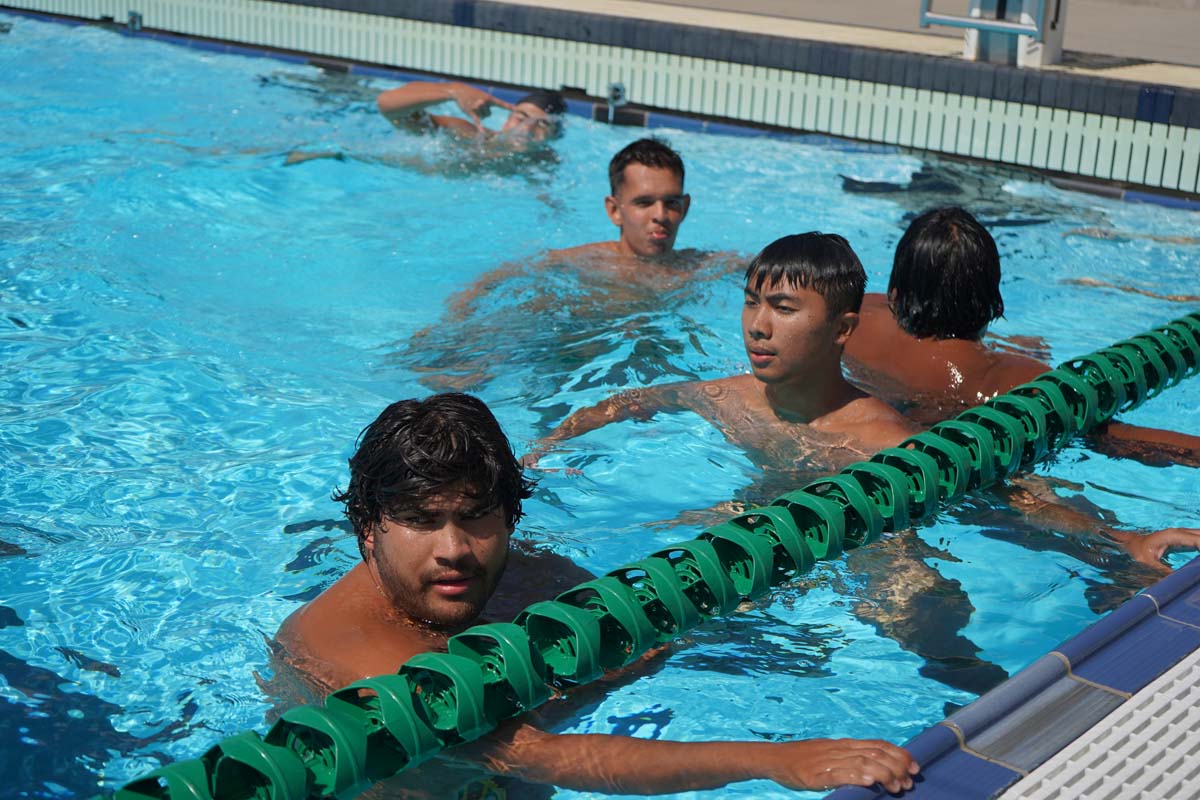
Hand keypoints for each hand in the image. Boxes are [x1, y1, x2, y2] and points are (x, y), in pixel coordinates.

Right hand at [447, 83, 514, 131]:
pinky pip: (477, 121)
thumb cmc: (471, 94)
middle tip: (476, 104)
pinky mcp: (471, 112)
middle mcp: (485, 102)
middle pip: (488, 114)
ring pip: (483, 116)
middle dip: (483, 112)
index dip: (509, 107)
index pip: (501, 103)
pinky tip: (483, 134)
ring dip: (478, 114)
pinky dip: (480, 128)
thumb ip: (488, 105)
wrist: (459, 90)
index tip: (517, 109)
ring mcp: (478, 107)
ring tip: (471, 106)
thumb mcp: (482, 96)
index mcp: (489, 98)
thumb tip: (488, 114)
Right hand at [767, 738, 917, 792]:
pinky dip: (858, 776)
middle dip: (897, 766)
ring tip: (896, 787)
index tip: (913, 766)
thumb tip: (874, 769)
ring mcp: (828, 761)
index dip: (899, 754)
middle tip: (908, 781)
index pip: (878, 744)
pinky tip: (870, 782)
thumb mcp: (828, 754)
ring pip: (864, 762)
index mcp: (844, 744)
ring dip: (884, 774)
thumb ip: (849, 759)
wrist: (774, 758)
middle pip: (876, 753)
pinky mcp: (817, 774)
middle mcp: (840, 749)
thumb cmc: (802, 759)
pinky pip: (841, 773)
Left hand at [1122, 527, 1199, 571]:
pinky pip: (1198, 539)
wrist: (1131, 543)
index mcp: (1172, 535)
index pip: (1196, 539)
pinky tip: (1199, 551)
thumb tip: (1176, 579)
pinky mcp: (1183, 538)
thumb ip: (1161, 571)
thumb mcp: (1146, 563)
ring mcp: (1182, 534)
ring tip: (1198, 563)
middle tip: (1199, 564)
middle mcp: (1179, 532)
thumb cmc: (1137, 552)